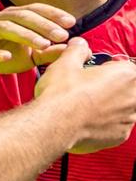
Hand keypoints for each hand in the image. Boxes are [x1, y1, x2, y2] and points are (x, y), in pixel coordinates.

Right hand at [0, 4, 74, 78]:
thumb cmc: (0, 57)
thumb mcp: (27, 56)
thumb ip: (47, 51)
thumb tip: (71, 48)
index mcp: (8, 17)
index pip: (33, 9)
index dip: (52, 13)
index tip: (72, 23)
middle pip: (20, 16)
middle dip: (43, 24)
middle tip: (62, 35)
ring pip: (3, 27)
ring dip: (25, 35)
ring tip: (43, 45)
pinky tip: (8, 57)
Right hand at [36, 37, 135, 151]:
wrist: (53, 125)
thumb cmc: (62, 96)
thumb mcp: (65, 64)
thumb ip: (77, 51)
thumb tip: (79, 44)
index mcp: (126, 75)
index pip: (126, 67)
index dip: (109, 68)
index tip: (95, 72)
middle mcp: (134, 97)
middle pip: (128, 88)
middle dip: (113, 88)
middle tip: (91, 89)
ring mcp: (129, 118)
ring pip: (124, 108)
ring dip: (111, 105)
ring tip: (87, 106)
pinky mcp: (120, 135)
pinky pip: (117, 126)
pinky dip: (106, 123)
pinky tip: (88, 120)